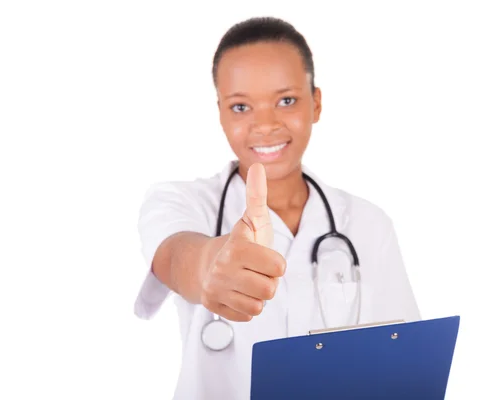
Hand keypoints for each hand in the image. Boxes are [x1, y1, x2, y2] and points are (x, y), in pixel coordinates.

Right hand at [200, 163, 286, 321]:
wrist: (204, 263)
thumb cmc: (239, 243)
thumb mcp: (251, 220)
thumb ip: (257, 196)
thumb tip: (259, 166)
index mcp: (237, 247)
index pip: (279, 268)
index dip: (276, 263)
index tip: (263, 256)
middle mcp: (223, 269)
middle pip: (270, 289)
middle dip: (267, 281)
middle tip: (255, 271)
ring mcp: (216, 289)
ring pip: (258, 305)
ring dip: (257, 295)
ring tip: (247, 282)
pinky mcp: (213, 306)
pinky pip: (246, 316)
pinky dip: (246, 307)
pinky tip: (238, 293)